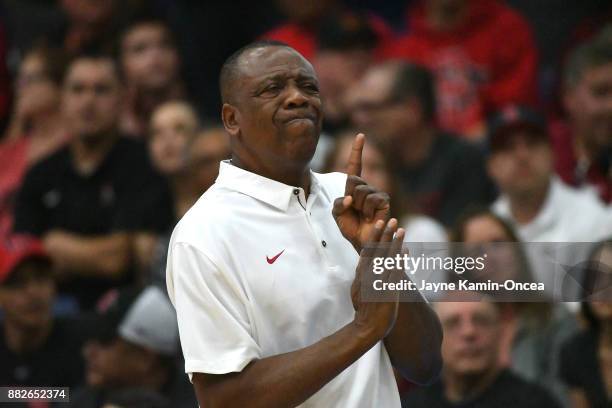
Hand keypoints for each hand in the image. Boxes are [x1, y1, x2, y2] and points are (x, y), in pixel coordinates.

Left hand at [332, 133, 390, 251]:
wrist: (361, 240)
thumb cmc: (351, 226)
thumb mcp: (338, 213)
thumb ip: (338, 203)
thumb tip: (349, 198)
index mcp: (354, 187)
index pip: (355, 165)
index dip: (357, 150)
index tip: (360, 135)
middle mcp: (366, 187)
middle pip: (352, 180)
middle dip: (349, 197)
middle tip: (354, 210)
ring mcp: (377, 192)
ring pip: (360, 191)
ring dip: (357, 206)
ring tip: (362, 216)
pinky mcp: (384, 200)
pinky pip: (370, 199)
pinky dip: (366, 210)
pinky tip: (369, 218)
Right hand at [352, 218, 404, 340]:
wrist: (367, 327)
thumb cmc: (363, 312)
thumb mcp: (357, 291)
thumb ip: (360, 277)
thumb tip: (362, 267)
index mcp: (361, 274)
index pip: (368, 250)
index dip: (375, 236)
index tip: (380, 225)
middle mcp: (368, 275)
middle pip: (377, 249)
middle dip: (385, 233)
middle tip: (392, 220)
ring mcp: (378, 281)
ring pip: (387, 257)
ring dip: (395, 242)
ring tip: (401, 229)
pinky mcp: (388, 289)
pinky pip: (395, 270)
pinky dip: (400, 259)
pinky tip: (405, 250)